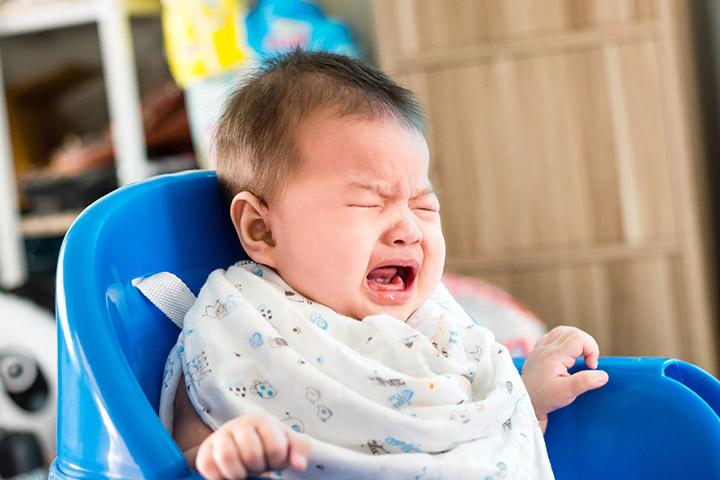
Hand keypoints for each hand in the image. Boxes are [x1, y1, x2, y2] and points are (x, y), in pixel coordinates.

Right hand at [195, 413, 309, 479]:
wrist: (247, 442)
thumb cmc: (270, 443)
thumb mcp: (290, 444)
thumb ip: (300, 451)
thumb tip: (299, 465)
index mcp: (262, 420)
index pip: (275, 448)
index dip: (277, 462)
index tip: (274, 460)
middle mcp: (238, 424)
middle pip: (250, 454)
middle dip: (257, 467)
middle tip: (258, 466)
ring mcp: (220, 436)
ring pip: (226, 457)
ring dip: (238, 473)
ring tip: (243, 471)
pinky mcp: (205, 450)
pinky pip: (207, 466)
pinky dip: (219, 476)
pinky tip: (229, 474)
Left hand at [521, 326, 608, 430]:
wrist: (523, 401)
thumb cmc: (544, 397)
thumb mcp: (567, 392)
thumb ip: (585, 382)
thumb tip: (603, 375)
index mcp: (554, 355)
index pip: (579, 338)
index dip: (592, 350)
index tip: (592, 366)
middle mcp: (546, 347)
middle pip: (573, 332)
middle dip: (587, 344)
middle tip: (587, 363)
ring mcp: (540, 347)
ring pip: (563, 331)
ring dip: (576, 340)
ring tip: (580, 356)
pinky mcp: (538, 351)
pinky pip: (553, 336)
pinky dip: (564, 341)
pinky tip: (566, 354)